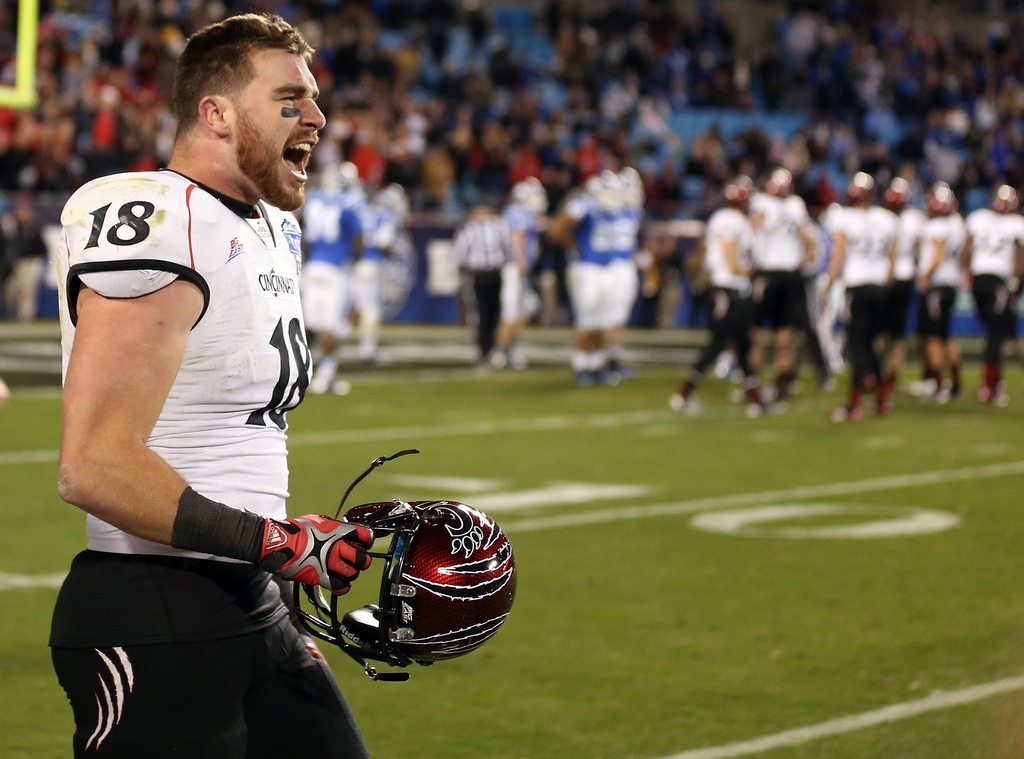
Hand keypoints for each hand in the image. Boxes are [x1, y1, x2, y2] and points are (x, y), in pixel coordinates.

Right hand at [258, 515, 372, 594]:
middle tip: (358, 560)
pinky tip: (339, 582)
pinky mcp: (320, 576)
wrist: (277, 542)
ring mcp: (329, 562)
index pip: (365, 535)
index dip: (367, 540)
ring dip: (351, 573)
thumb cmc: (294, 530)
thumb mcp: (318, 521)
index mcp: (338, 531)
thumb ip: (333, 528)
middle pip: (363, 558)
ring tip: (344, 571)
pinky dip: (342, 586)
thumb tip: (340, 531)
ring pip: (353, 573)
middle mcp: (336, 547)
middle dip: (363, 560)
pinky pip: (340, 586)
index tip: (364, 543)